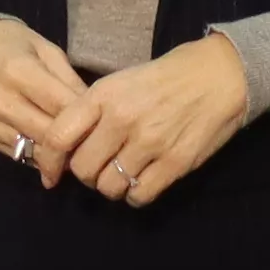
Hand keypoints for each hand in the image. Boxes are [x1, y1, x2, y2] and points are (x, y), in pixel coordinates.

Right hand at [0, 18, 90, 177]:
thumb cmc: (11, 44)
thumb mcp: (45, 49)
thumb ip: (69, 79)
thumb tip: (95, 109)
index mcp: (20, 73)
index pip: (63, 107)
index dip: (89, 118)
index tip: (106, 123)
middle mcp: (2, 102)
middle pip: (50, 135)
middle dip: (77, 142)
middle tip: (99, 142)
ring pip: (36, 151)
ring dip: (60, 155)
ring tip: (80, 150)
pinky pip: (20, 155)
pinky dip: (41, 156)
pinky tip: (56, 151)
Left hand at [47, 31, 253, 206]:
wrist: (221, 74)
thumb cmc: (167, 77)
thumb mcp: (122, 81)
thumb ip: (93, 111)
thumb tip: (66, 147)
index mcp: (104, 95)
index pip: (58, 137)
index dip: (48, 161)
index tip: (52, 173)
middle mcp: (122, 119)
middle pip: (83, 169)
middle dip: (86, 175)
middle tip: (100, 168)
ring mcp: (150, 142)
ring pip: (109, 187)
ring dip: (112, 186)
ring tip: (123, 174)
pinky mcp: (175, 162)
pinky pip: (139, 196)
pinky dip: (136, 195)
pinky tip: (143, 181)